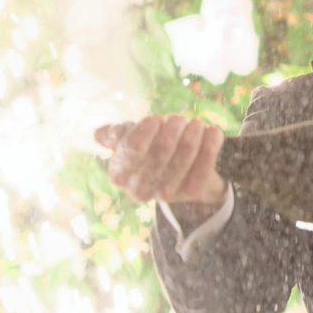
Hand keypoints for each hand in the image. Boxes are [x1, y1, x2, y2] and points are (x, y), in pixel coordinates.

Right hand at [94, 114, 225, 225]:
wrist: (184, 172)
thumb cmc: (151, 150)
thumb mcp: (130, 139)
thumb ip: (116, 134)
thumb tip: (99, 134)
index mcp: (119, 174)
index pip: (133, 148)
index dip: (146, 130)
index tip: (155, 119)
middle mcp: (139, 189)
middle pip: (162, 148)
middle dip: (174, 126)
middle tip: (179, 118)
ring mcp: (167, 194)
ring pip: (185, 153)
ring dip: (193, 131)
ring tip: (195, 123)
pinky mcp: (193, 192)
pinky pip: (206, 162)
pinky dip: (211, 142)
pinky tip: (212, 131)